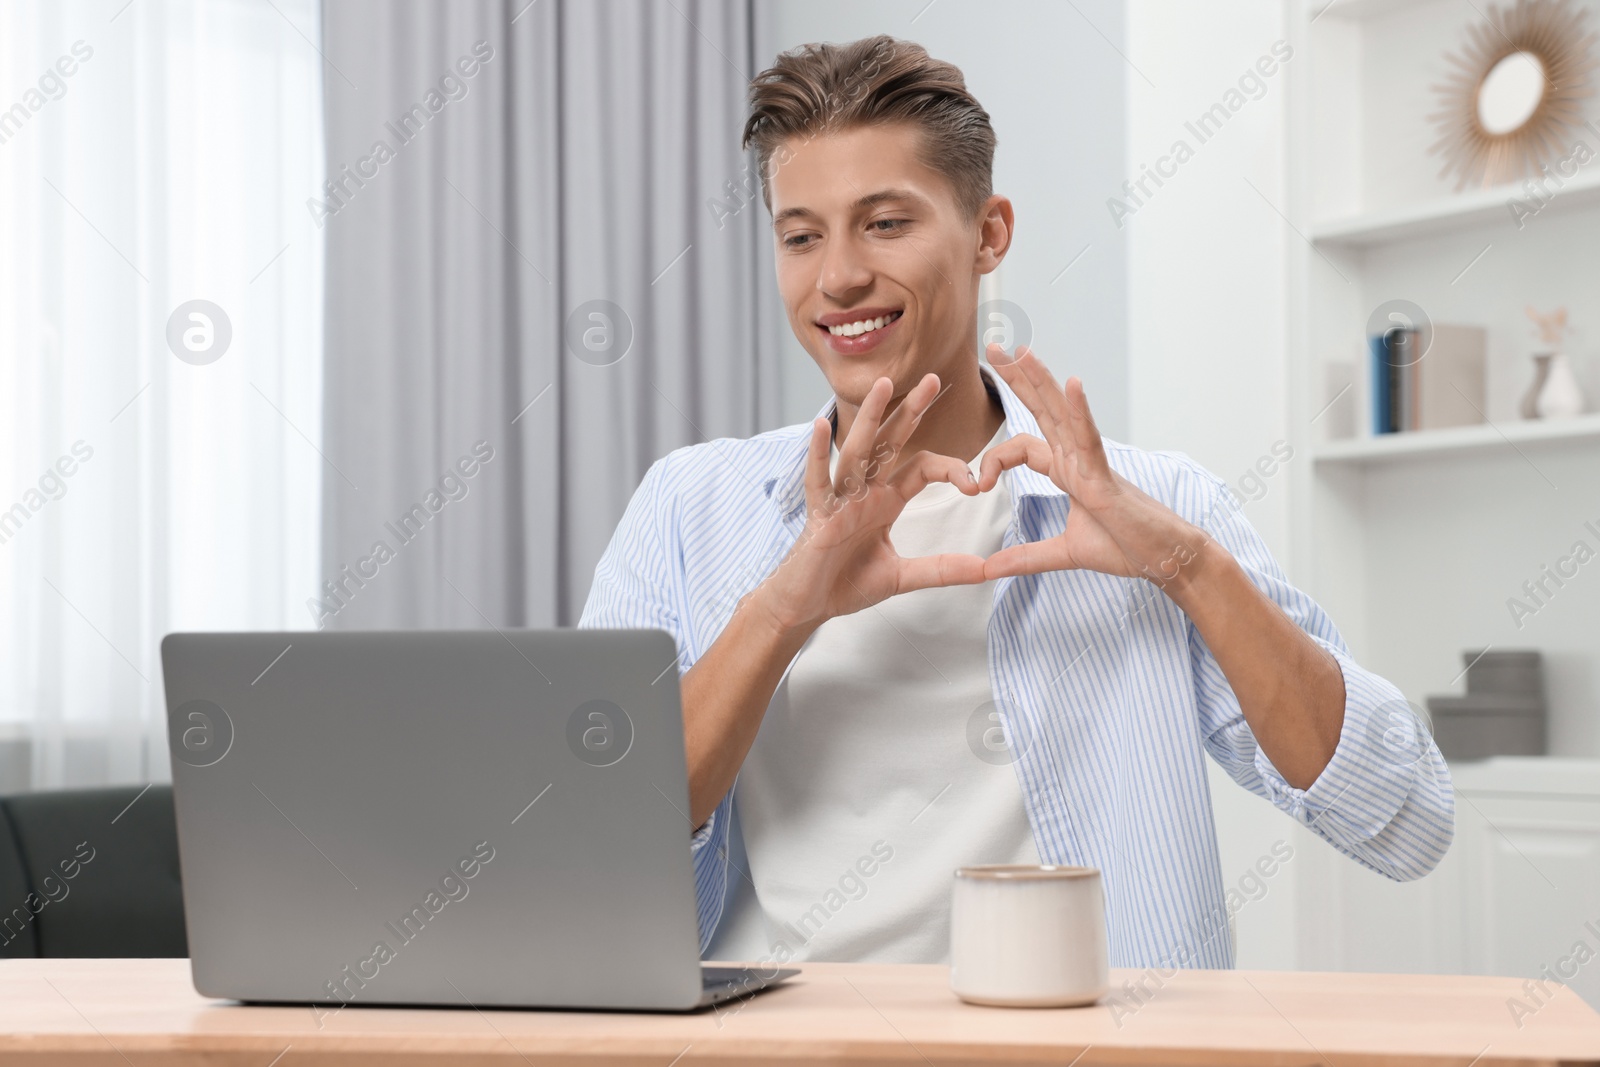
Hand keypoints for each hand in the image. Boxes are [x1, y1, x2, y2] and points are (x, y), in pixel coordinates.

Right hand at [753, 373, 988, 633]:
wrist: (807, 606)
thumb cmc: (846, 585)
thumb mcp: (902, 577)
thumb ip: (942, 569)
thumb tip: (987, 569)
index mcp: (885, 501)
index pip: (921, 467)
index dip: (950, 468)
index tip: (976, 483)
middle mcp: (864, 492)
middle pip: (890, 442)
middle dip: (911, 411)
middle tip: (934, 379)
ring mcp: (839, 500)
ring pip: (856, 451)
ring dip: (869, 417)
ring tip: (883, 385)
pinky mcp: (818, 515)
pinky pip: (818, 481)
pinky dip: (818, 454)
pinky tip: (820, 425)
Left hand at [977, 344, 1211, 588]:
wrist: (1165, 561)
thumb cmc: (1126, 549)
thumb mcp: (1064, 554)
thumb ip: (1025, 557)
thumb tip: (987, 569)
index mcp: (1068, 471)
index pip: (1023, 446)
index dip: (993, 460)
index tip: (976, 485)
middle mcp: (1077, 459)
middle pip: (1042, 410)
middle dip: (1018, 378)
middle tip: (994, 346)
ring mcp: (1092, 464)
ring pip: (1062, 414)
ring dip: (1042, 381)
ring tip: (1022, 351)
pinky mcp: (1105, 477)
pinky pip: (1089, 439)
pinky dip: (1080, 411)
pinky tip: (1072, 384)